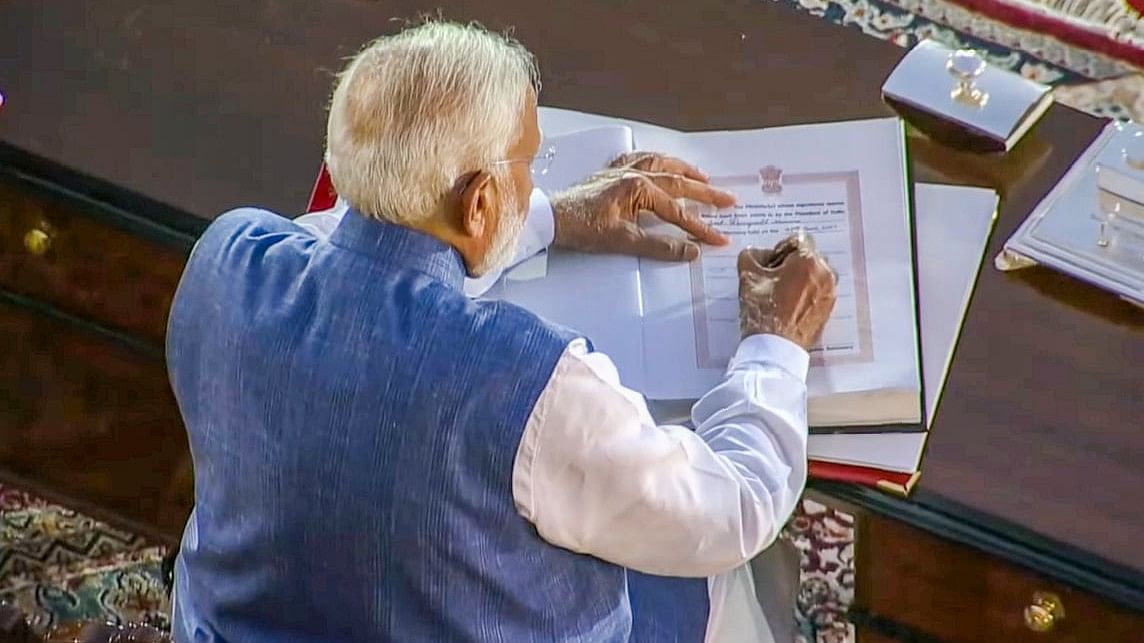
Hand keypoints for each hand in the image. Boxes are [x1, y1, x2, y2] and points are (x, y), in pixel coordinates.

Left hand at [550, 152, 735, 260]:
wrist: (549, 218)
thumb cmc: (580, 228)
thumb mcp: (622, 242)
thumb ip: (659, 246)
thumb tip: (689, 251)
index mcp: (638, 188)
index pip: (677, 212)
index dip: (700, 228)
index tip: (717, 239)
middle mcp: (633, 173)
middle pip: (678, 182)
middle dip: (705, 193)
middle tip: (728, 200)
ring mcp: (621, 171)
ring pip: (661, 164)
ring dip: (684, 170)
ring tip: (703, 178)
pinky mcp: (609, 174)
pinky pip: (639, 159)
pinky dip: (656, 160)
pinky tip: (661, 163)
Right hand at [737, 233, 836, 349]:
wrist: (774, 348)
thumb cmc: (764, 314)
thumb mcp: (747, 277)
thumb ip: (751, 256)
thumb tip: (757, 254)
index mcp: (808, 261)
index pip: (798, 239)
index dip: (780, 248)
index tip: (770, 262)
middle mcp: (825, 275)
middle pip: (809, 257)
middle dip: (792, 263)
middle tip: (773, 277)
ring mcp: (829, 293)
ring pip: (814, 275)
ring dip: (799, 278)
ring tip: (780, 293)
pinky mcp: (828, 310)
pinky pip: (817, 292)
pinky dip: (805, 293)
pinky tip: (788, 305)